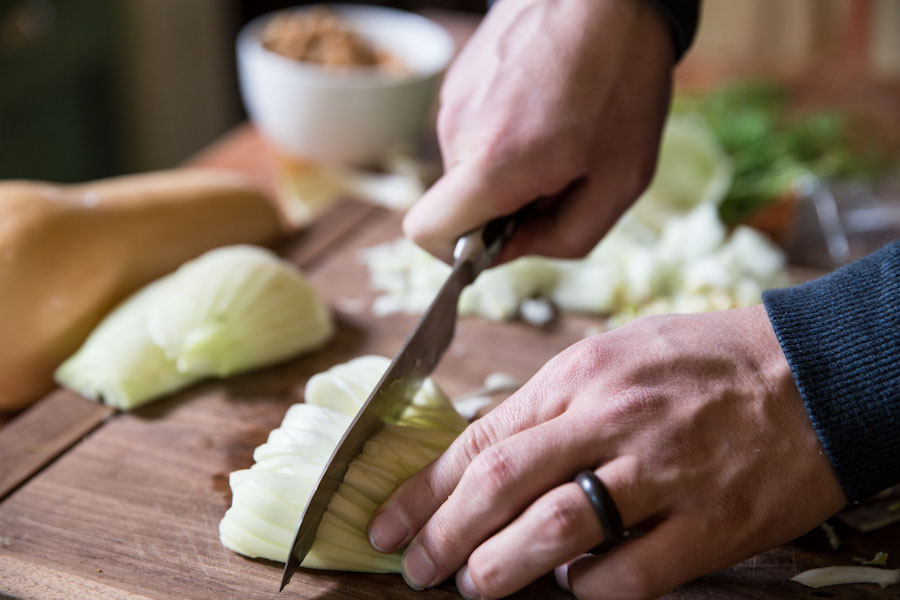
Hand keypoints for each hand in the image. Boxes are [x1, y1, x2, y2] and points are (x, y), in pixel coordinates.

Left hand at [367, 305, 846, 598]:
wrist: (811, 371)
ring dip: (501, 568)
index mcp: (581, 375)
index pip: (481, 437)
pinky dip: (590, 589)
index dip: (426, 489)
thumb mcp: (615, 356)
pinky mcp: (711, 522)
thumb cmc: (704, 361)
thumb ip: (552, 407)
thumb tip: (489, 464)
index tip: (389, 523)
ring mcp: (663, 470)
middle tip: (416, 567)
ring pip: (555, 530)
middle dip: (444, 534)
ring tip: (473, 587)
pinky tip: (576, 586)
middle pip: (501, 483)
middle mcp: (612, 418)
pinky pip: (630, 574)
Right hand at [403, 0, 673, 262]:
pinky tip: (547, 106)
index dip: (457, 253)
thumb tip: (514, 249)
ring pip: (467, 167)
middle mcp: (458, 130)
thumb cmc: (623, 81)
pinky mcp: (460, 78)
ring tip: (559, 131)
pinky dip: (504, 134)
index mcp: (494, 164)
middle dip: (503, 206)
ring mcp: (454, 99)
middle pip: (457, 204)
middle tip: (561, 173)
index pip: (425, 232)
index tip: (502, 238)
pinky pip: (472, 131)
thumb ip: (567, 237)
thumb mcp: (621, 180)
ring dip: (508, 167)